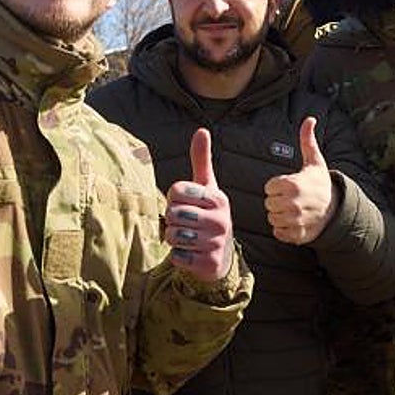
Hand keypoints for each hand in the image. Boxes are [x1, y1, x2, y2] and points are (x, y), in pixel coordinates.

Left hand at [165, 128, 233, 281]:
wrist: (221, 255)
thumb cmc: (208, 214)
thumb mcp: (206, 187)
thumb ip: (202, 160)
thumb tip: (201, 130)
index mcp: (218, 198)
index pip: (176, 191)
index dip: (174, 199)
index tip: (187, 204)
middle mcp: (221, 220)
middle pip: (173, 214)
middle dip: (173, 220)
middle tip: (186, 223)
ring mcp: (216, 243)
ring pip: (173, 235)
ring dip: (174, 239)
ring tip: (188, 238)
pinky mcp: (209, 264)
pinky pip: (177, 256)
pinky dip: (179, 256)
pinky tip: (191, 253)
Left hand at [264, 117, 336, 244]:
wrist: (335, 208)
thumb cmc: (320, 183)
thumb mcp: (314, 161)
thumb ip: (307, 140)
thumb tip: (310, 119)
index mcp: (293, 185)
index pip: (269, 187)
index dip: (277, 186)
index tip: (289, 186)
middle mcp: (292, 204)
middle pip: (268, 204)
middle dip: (277, 201)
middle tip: (291, 198)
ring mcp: (295, 221)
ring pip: (272, 219)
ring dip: (280, 215)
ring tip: (293, 210)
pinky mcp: (296, 235)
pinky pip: (278, 233)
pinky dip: (283, 230)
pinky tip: (294, 222)